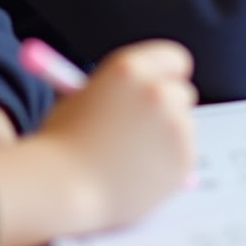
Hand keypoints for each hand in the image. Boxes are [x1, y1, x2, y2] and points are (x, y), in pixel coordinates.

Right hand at [0, 40, 196, 245]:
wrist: (62, 187)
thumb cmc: (61, 147)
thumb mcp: (83, 100)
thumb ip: (117, 94)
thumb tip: (138, 96)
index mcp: (129, 69)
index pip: (173, 58)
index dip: (166, 75)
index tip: (161, 89)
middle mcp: (156, 92)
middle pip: (182, 92)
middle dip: (168, 110)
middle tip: (144, 131)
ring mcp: (174, 125)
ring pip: (184, 127)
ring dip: (165, 140)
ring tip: (130, 160)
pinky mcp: (183, 157)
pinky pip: (184, 156)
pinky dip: (168, 165)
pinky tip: (138, 175)